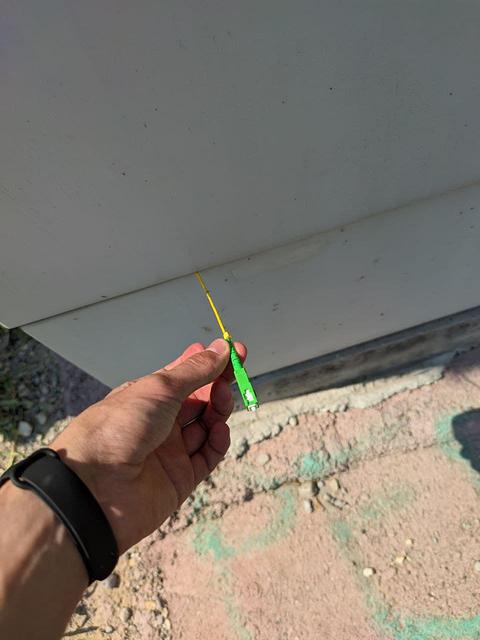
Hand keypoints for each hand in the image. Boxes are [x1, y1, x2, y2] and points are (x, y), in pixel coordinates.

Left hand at [52, 339, 245, 553]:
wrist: (94, 489)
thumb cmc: (118, 427)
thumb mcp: (159, 389)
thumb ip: (195, 371)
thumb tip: (221, 348)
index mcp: (146, 398)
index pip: (183, 376)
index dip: (207, 362)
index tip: (231, 349)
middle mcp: (158, 423)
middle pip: (198, 400)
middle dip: (217, 384)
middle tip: (235, 371)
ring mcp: (169, 452)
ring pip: (205, 426)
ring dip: (218, 409)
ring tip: (223, 397)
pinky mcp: (180, 479)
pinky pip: (207, 456)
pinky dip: (218, 441)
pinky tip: (220, 429)